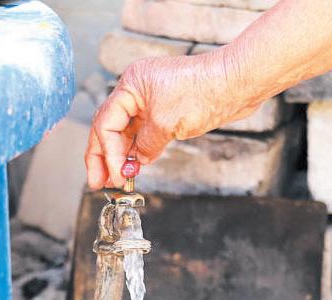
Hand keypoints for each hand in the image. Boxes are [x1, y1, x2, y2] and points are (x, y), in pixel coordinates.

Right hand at [85, 50, 253, 189]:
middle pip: (108, 128)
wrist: (236, 84)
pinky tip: (132, 169)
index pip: (106, 123)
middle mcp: (136, 92)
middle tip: (96, 182)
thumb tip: (134, 163)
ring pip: (124, 134)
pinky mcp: (164, 113)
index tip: (116, 176)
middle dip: (102, 157)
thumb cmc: (204, 91)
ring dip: (118, 158)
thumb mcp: (166, 124)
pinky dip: (136, 153)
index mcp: (130, 85)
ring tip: (113, 182)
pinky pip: (141, 136)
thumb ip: (145, 146)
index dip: (108, 154)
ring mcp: (149, 102)